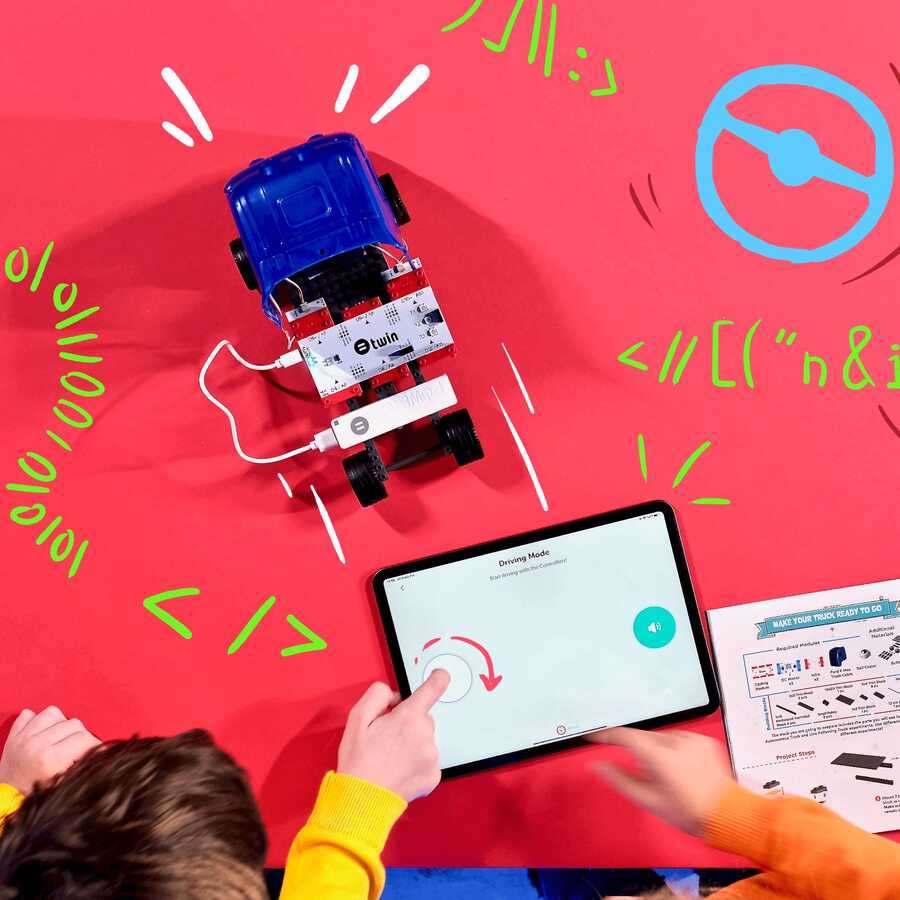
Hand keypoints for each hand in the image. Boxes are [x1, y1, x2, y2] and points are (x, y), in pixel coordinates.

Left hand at [0, 706, 100, 794]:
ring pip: (54, 713)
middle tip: (78, 749)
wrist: (5, 802)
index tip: (96, 751)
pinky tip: (42, 733)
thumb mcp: (62, 786)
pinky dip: (38, 720)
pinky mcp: (13, 735)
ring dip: (61, 724)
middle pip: (73, 724)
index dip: (95, 744)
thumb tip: (101, 753)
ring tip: (60, 738)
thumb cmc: (34, 797)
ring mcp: (22, 737)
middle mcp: (36, 744)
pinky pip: (29, 714)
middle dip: (80, 735)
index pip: (85, 738)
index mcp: (49, 759)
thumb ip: (82, 766)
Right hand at [337, 669, 449, 801]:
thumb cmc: (358, 760)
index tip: (441, 675)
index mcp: (408, 717)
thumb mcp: (357, 718)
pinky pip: (428, 760)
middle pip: (423, 718)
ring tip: (390, 758)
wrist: (361, 800)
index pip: (432, 689)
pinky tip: (399, 769)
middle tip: (387, 738)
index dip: (438, 679)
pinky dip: (416, 762)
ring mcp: (432, 756)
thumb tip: (394, 695)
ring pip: (425, 740)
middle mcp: (425, 735)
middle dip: (409, 722)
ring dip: (413, 743)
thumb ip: (378, 695)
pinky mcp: (434, 775)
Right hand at [588, 727, 731, 834]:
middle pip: (644, 737)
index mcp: (660, 757)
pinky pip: (679, 739)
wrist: (726, 814)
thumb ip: (619, 780)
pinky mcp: (703, 740)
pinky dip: (674, 749)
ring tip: (670, 775)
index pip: (625, 736)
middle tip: (648, 774)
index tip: (595, 736)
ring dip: (657, 750)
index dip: (606, 735)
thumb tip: (598, 766)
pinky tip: (682, 768)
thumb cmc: (689, 812)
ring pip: (661, 738)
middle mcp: (676, 743)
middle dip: (639, 751)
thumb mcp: (649, 801)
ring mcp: (692, 739)